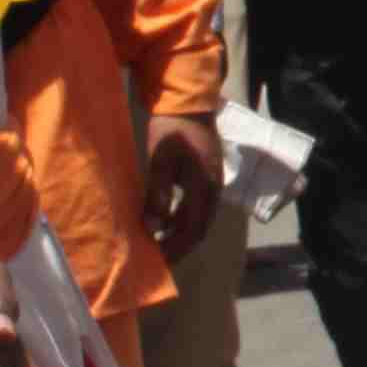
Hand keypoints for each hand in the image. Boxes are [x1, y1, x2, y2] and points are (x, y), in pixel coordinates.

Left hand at [140, 111, 223, 257]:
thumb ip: (158, 195)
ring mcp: (214, 185)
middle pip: (200, 229)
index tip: (157, 261)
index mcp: (205, 189)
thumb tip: (153, 227)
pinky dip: (183, 221)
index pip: (193, 230)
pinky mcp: (208, 179)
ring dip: (182, 235)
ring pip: (200, 220)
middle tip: (157, 259)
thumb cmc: (172, 132)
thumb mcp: (160, 162)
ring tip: (159, 243)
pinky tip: (166, 221)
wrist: (189, 106)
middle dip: (180, 246)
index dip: (176, 248)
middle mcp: (214, 191)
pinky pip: (198, 209)